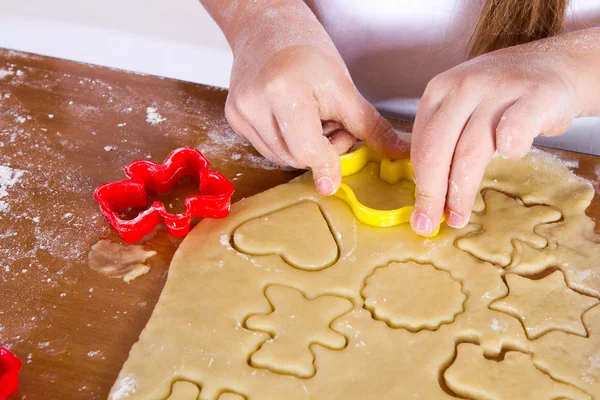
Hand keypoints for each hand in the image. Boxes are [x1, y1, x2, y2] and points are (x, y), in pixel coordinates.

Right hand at [224, 3, 408, 194]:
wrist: (266, 26)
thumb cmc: (306, 49)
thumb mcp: (343, 86)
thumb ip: (368, 126)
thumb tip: (396, 152)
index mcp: (285, 91)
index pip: (307, 150)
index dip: (327, 165)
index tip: (333, 181)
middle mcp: (255, 103)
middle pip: (294, 158)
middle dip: (320, 151)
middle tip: (334, 126)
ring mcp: (240, 111)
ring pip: (279, 157)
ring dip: (302, 148)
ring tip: (313, 118)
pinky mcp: (233, 117)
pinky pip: (266, 147)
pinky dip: (285, 141)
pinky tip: (292, 118)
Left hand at [410, 41, 582, 235]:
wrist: (553, 65)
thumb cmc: (501, 96)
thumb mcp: (461, 108)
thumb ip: (444, 139)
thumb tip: (427, 190)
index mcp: (439, 91)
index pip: (420, 144)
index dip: (419, 182)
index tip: (420, 210)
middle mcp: (464, 87)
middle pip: (437, 149)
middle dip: (430, 193)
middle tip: (428, 223)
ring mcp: (498, 89)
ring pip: (471, 149)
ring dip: (461, 189)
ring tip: (458, 216)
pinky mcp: (534, 95)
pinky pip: (516, 127)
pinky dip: (510, 146)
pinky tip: (508, 159)